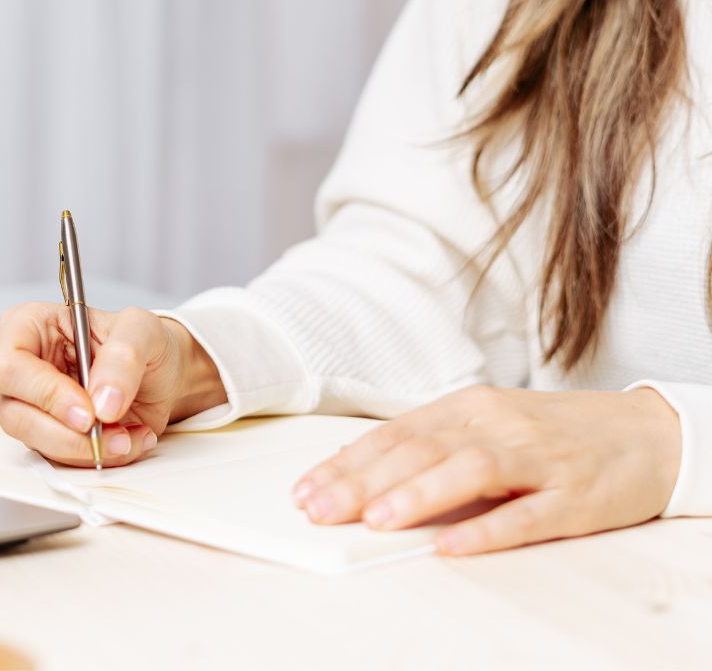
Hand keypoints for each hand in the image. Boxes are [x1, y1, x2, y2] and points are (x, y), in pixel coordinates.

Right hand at [0, 303, 225, 466]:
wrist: (161, 374)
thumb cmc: (142, 342)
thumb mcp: (142, 330)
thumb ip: (123, 357)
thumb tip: (101, 401)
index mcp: (27, 327)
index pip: (8, 365)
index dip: (44, 392)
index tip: (87, 410)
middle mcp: (21, 369)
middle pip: (15, 414)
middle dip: (67, 432)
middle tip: (110, 430)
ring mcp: (31, 407)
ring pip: (37, 443)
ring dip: (88, 448)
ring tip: (129, 434)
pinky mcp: (50, 436)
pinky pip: (63, 459)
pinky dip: (100, 456)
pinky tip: (130, 439)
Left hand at [291, 385, 680, 554]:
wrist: (647, 432)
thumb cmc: (551, 433)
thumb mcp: (488, 426)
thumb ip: (432, 447)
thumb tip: (362, 475)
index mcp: (470, 408)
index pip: (395, 434)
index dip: (348, 462)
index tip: (306, 489)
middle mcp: (498, 425)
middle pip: (422, 451)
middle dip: (364, 482)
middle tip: (320, 509)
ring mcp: (538, 459)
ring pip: (470, 471)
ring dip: (419, 495)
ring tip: (377, 520)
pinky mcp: (576, 496)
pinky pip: (528, 514)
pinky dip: (489, 530)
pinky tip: (454, 545)